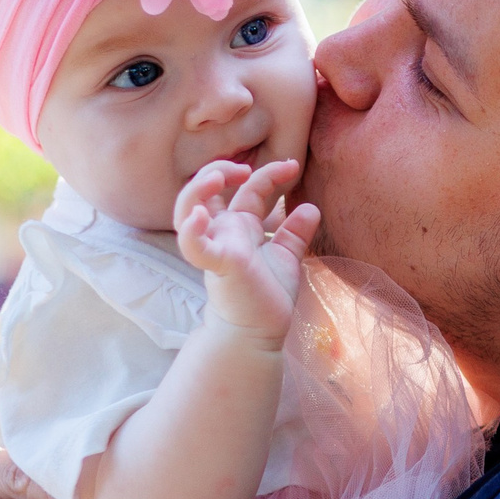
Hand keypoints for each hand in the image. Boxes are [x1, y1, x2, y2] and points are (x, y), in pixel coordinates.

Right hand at [173, 158, 322, 348]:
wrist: (259, 333)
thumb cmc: (267, 298)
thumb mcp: (286, 258)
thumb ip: (295, 234)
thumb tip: (312, 208)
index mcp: (241, 228)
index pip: (249, 189)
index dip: (268, 172)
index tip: (293, 165)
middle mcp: (223, 232)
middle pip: (206, 189)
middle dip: (221, 169)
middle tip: (245, 168)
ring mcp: (216, 246)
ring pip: (187, 208)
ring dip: (198, 188)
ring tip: (218, 176)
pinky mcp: (216, 264)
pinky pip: (193, 245)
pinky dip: (191, 230)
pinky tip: (198, 216)